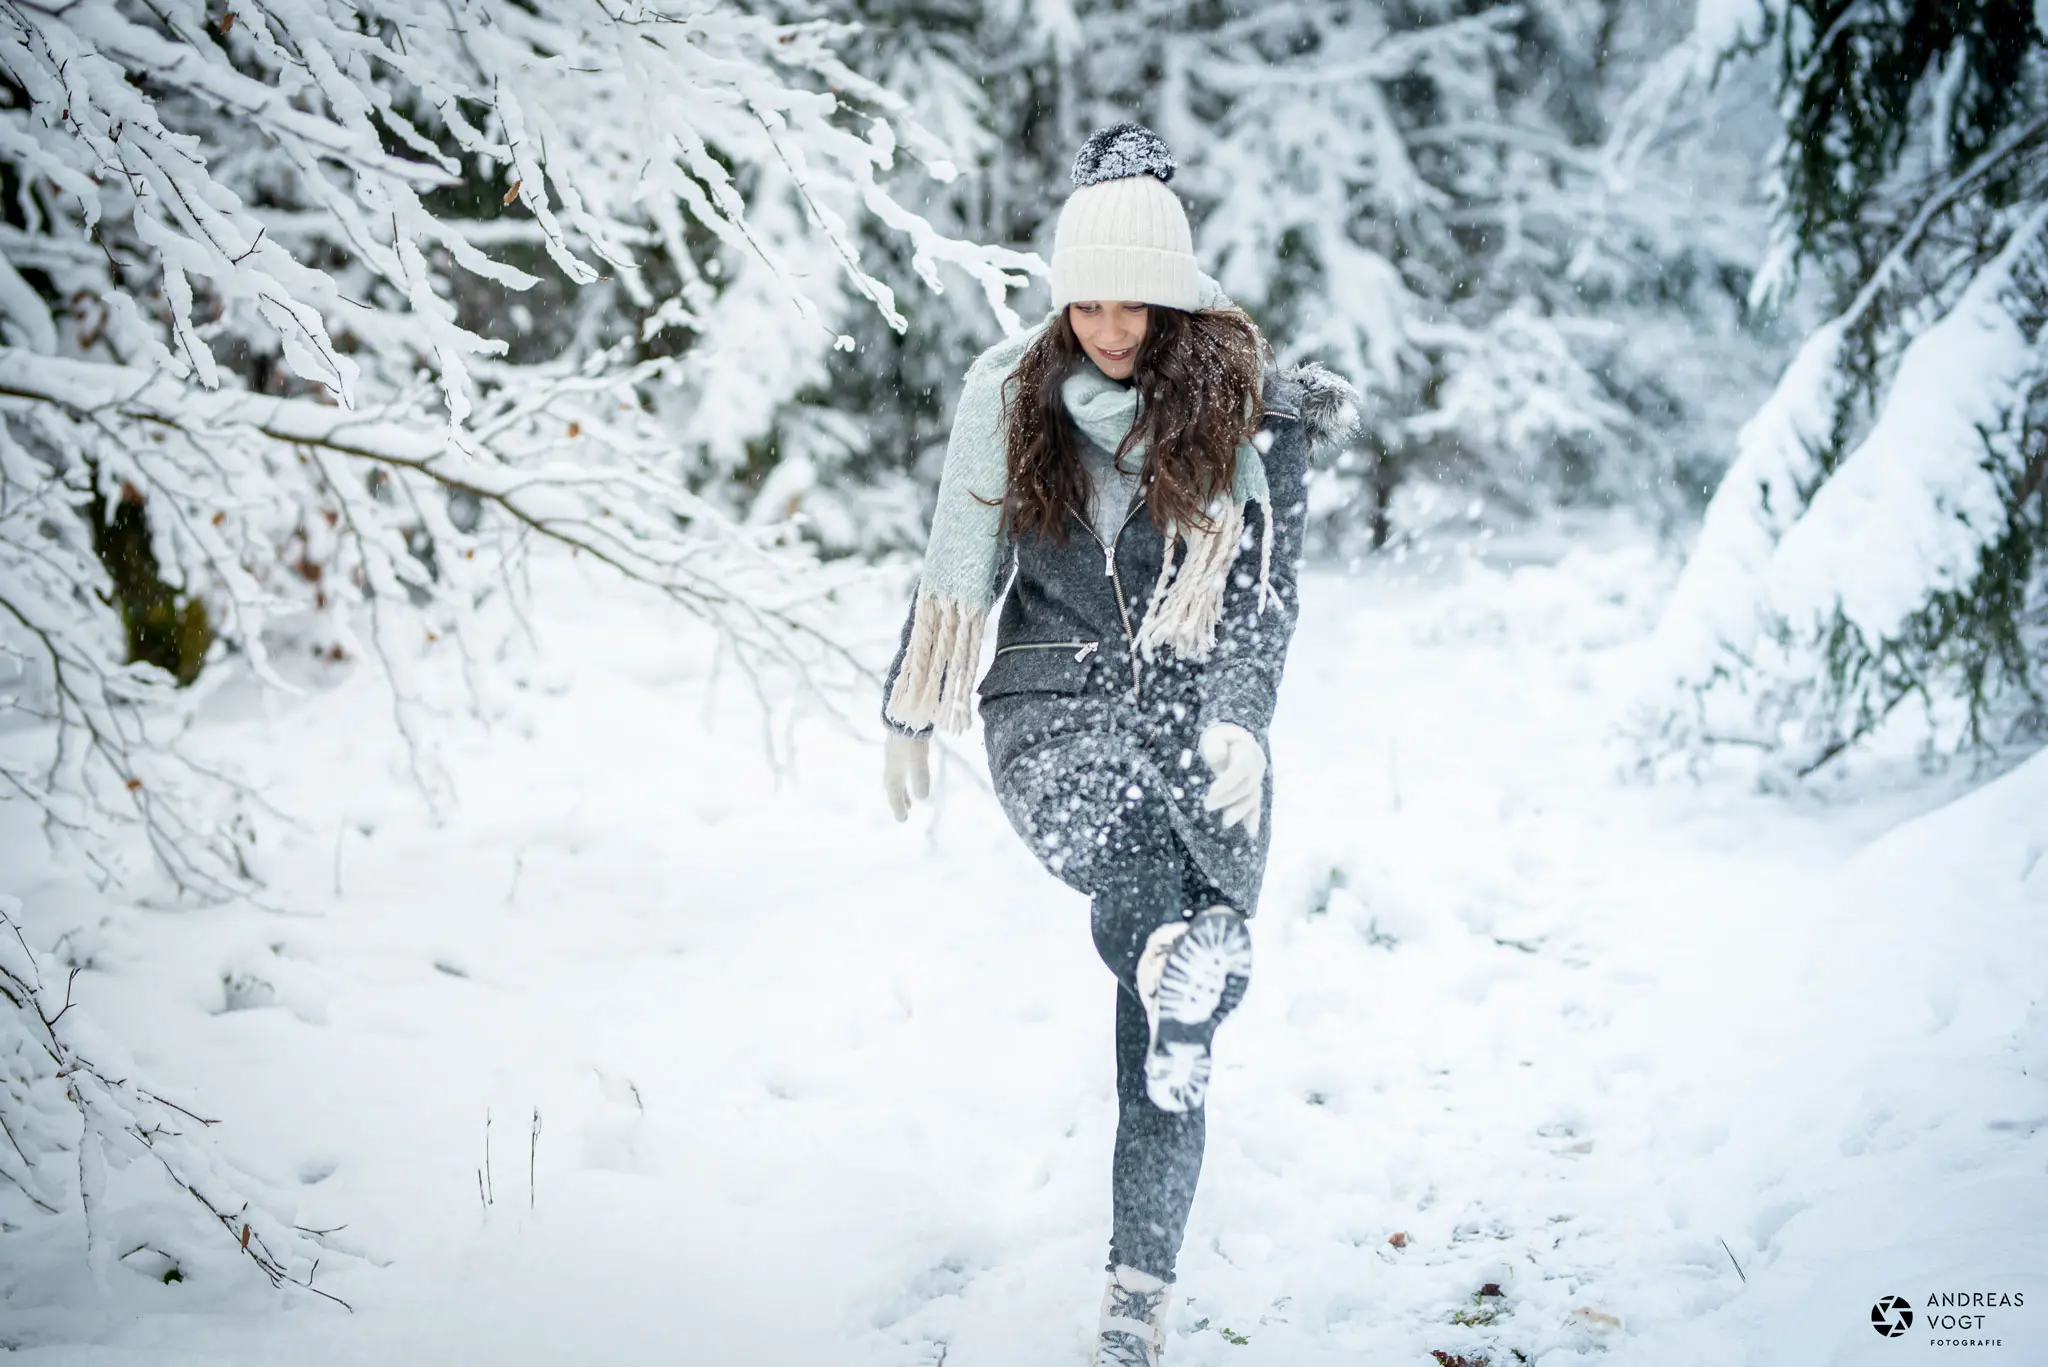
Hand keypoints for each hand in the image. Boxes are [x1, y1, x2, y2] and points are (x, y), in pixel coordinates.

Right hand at [884, 732, 930, 821]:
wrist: (904, 712)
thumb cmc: (911, 738)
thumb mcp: (918, 759)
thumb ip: (920, 777)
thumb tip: (923, 798)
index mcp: (894, 770)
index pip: (894, 794)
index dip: (898, 807)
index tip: (903, 820)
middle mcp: (892, 763)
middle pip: (894, 787)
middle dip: (899, 799)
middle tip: (905, 811)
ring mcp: (895, 753)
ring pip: (896, 776)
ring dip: (902, 788)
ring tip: (909, 798)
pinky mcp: (900, 744)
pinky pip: (900, 766)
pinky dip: (904, 775)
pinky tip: (909, 770)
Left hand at [1199, 722, 1264, 836]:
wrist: (1236, 740)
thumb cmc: (1221, 738)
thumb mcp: (1215, 735)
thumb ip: (1215, 745)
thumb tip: (1218, 758)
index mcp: (1248, 753)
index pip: (1239, 770)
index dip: (1226, 783)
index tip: (1211, 794)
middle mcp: (1256, 769)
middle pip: (1244, 787)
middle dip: (1226, 798)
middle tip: (1207, 806)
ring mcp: (1256, 781)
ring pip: (1251, 798)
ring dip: (1239, 811)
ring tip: (1225, 822)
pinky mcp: (1253, 790)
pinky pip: (1255, 804)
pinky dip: (1253, 818)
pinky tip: (1251, 832)